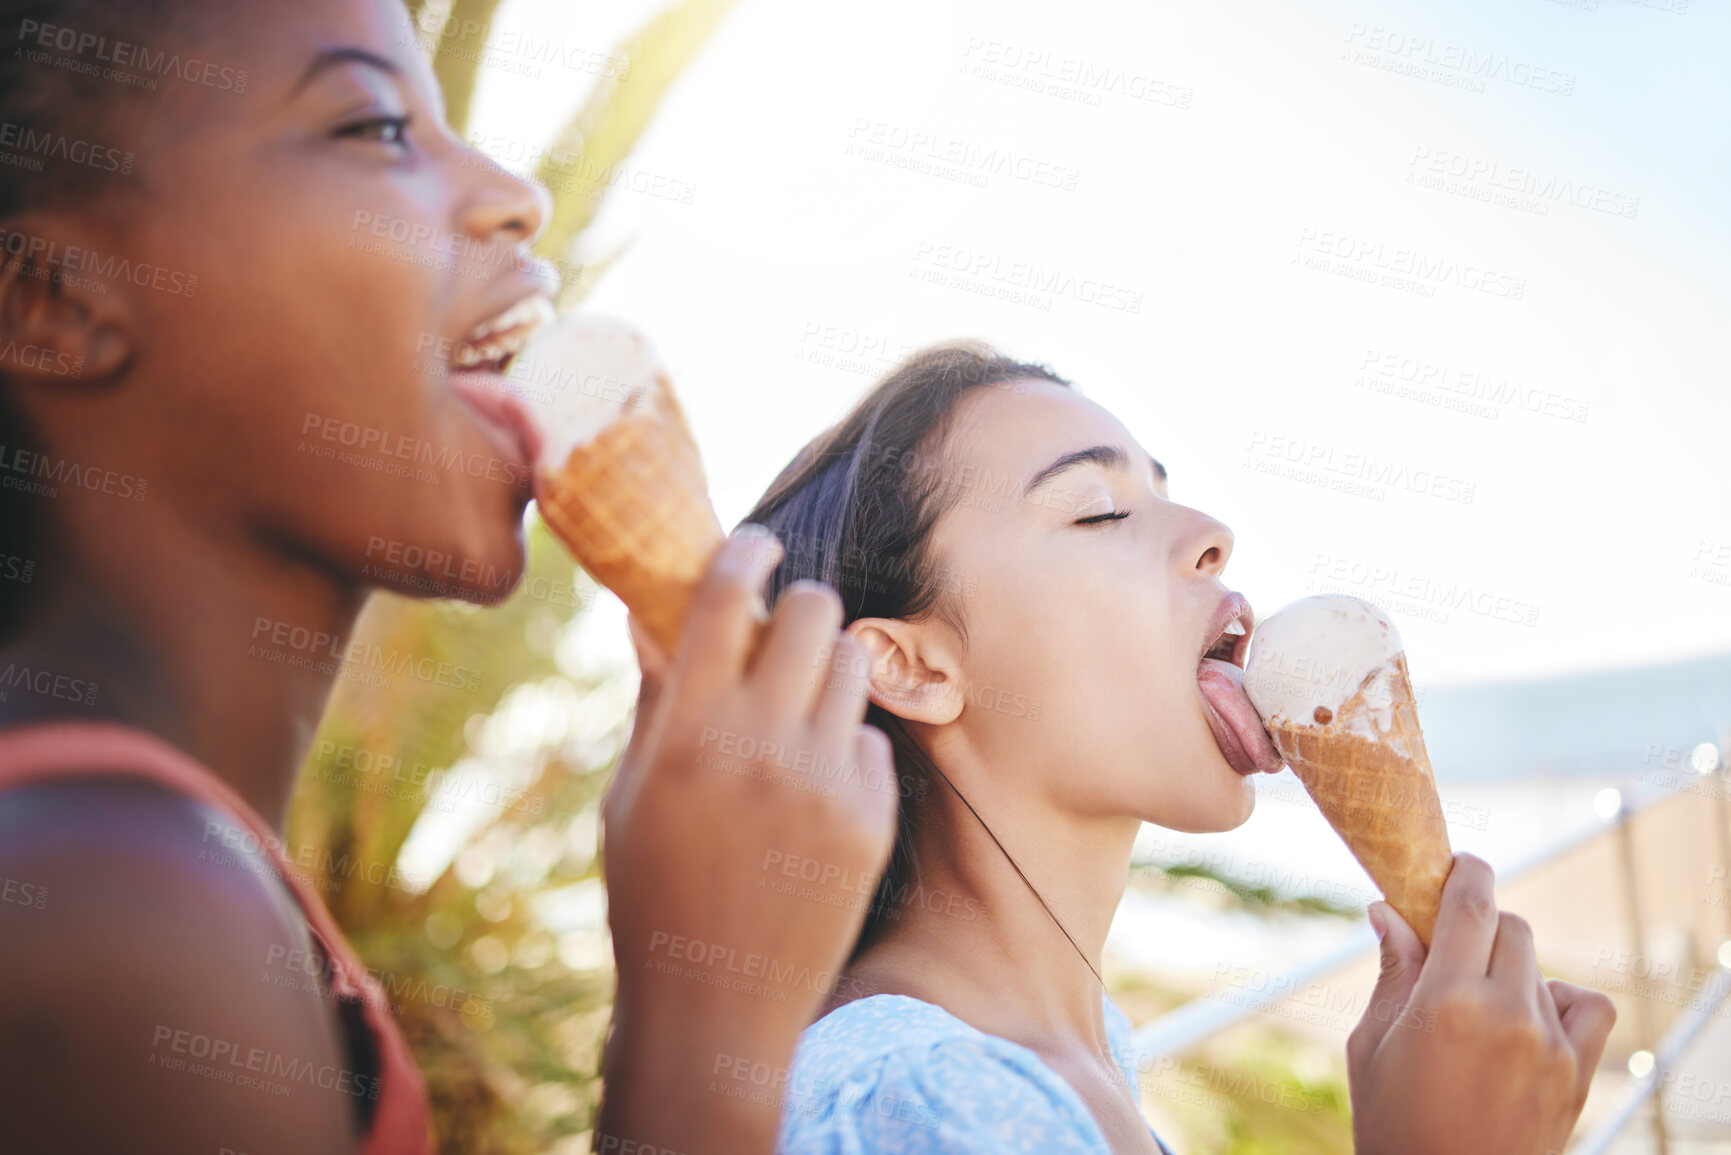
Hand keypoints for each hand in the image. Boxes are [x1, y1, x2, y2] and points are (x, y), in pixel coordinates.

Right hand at [598, 527, 898, 1152]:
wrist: (716, 1005)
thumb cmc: (653, 893)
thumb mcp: (630, 794)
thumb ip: (656, 699)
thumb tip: (650, 615)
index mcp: (687, 731)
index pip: (726, 596)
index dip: (745, 552)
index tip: (754, 545)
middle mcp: (762, 744)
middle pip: (812, 608)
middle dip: (798, 604)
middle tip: (783, 627)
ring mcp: (824, 782)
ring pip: (853, 663)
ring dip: (826, 666)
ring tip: (800, 707)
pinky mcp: (870, 818)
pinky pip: (870, 737)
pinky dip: (846, 745)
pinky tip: (816, 788)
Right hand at [1348, 853, 1615, 1154]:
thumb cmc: (1393, 1127)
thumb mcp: (1373, 1045)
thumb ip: (1392, 972)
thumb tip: (1387, 911)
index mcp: (1447, 1001)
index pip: (1472, 904)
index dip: (1467, 872)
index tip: (1457, 864)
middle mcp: (1506, 1014)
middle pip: (1510, 927)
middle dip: (1480, 925)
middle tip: (1452, 949)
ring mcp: (1549, 1046)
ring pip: (1539, 967)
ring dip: (1509, 967)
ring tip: (1477, 1007)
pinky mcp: (1576, 1075)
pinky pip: (1588, 1006)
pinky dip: (1562, 998)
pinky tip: (1530, 1015)